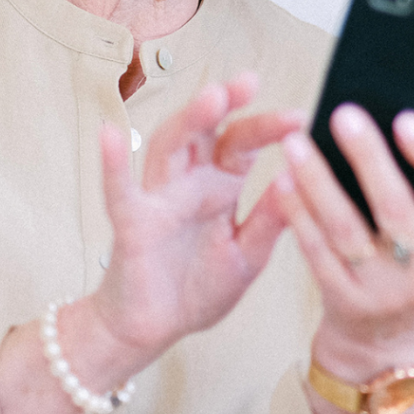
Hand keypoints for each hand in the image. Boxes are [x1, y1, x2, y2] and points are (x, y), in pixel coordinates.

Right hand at [91, 72, 301, 361]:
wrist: (152, 332)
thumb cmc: (198, 288)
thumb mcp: (248, 255)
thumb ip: (270, 220)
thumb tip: (300, 178)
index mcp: (220, 185)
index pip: (243, 143)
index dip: (268, 126)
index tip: (301, 117)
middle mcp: (190, 182)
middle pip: (207, 132)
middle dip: (227, 104)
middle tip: (250, 81)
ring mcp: (159, 199)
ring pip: (170, 147)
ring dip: (189, 120)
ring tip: (212, 96)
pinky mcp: (132, 225)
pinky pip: (121, 192)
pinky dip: (114, 164)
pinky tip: (111, 134)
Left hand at [278, 104, 413, 376]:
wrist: (389, 337)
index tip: (406, 118)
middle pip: (396, 209)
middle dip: (368, 159)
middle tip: (344, 114)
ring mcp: (382, 292)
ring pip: (346, 229)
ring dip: (318, 182)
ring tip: (298, 142)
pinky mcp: (343, 301)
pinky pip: (316, 252)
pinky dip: (299, 214)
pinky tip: (284, 180)